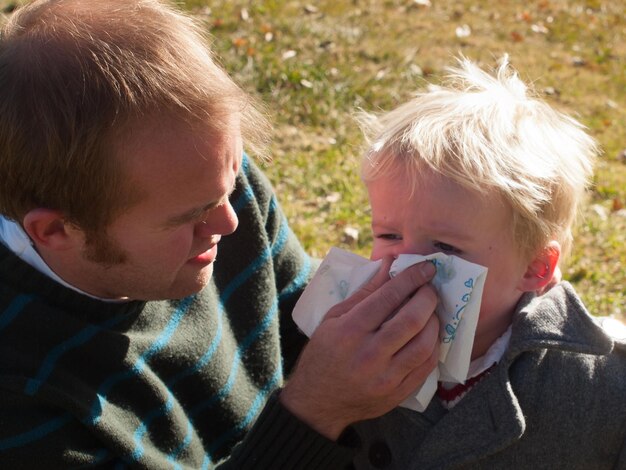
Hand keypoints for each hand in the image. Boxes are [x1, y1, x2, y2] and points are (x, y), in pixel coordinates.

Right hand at [280, 257, 438, 439]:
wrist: (317, 402)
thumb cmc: (323, 354)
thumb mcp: (333, 318)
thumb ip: (365, 293)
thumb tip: (390, 266)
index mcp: (349, 331)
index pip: (388, 297)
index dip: (411, 279)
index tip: (426, 268)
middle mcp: (369, 355)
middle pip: (411, 320)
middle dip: (427, 298)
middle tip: (429, 288)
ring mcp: (385, 378)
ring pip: (424, 344)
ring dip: (434, 322)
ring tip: (430, 312)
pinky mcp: (397, 394)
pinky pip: (426, 366)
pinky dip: (433, 346)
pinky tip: (429, 335)